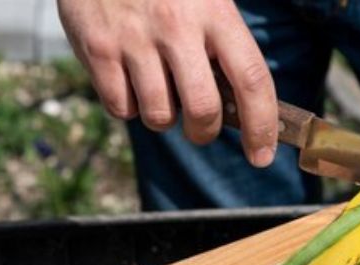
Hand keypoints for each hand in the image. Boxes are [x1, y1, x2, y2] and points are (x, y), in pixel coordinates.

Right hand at [58, 0, 277, 165]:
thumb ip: (224, 45)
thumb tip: (243, 108)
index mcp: (214, 12)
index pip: (251, 79)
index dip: (262, 125)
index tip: (262, 155)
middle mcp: (176, 26)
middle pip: (203, 110)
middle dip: (204, 131)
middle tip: (200, 125)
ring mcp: (133, 38)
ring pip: (159, 116)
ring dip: (163, 116)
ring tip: (159, 88)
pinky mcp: (97, 48)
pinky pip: (121, 108)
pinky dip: (128, 105)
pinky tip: (129, 78)